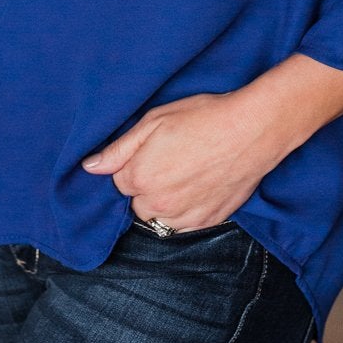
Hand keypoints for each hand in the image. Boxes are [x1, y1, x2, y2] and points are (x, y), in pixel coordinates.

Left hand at [80, 90, 292, 230]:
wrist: (252, 129)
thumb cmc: (204, 118)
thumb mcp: (154, 121)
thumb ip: (119, 149)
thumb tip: (90, 167)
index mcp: (139, 178)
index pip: (120, 182)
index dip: (135, 165)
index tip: (153, 152)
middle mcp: (158, 204)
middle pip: (139, 204)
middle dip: (148, 187)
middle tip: (171, 162)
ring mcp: (184, 216)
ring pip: (161, 218)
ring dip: (166, 203)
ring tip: (187, 174)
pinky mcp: (208, 221)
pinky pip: (185, 225)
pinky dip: (187, 211)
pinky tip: (200, 187)